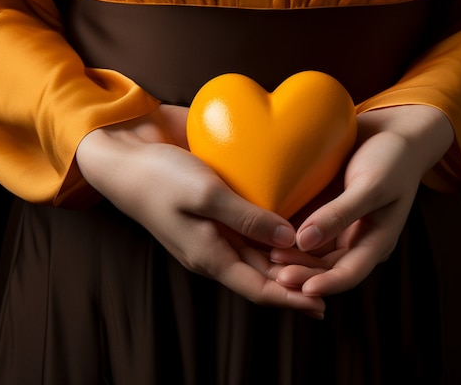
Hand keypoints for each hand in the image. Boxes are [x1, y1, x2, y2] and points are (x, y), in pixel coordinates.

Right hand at [76, 104, 325, 317]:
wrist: (126, 154)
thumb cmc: (158, 176)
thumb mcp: (205, 195)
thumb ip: (246, 218)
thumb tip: (287, 238)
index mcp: (209, 256)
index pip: (259, 290)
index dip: (291, 300)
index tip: (323, 306)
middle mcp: (215, 249)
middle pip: (264, 275)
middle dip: (298, 279)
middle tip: (335, 278)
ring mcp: (215, 230)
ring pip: (260, 254)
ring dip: (289, 258)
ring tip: (323, 257)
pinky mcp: (216, 209)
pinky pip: (250, 227)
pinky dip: (274, 231)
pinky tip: (295, 222)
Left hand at [271, 105, 453, 296]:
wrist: (391, 132)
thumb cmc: (391, 157)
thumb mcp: (371, 185)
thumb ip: (340, 214)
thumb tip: (304, 242)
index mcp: (376, 241)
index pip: (350, 273)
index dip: (327, 284)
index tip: (302, 288)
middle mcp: (355, 241)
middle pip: (326, 269)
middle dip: (302, 274)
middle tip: (274, 273)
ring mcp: (337, 228)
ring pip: (311, 254)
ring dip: (291, 259)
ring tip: (265, 257)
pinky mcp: (322, 213)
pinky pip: (301, 231)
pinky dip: (285, 237)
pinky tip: (264, 236)